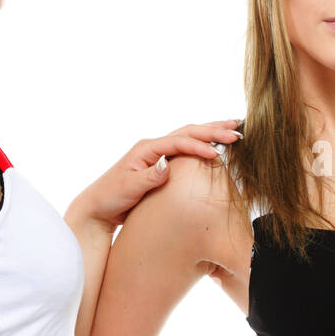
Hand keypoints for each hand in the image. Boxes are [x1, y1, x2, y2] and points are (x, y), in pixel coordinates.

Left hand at [74, 120, 241, 229]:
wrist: (98, 207)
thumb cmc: (110, 197)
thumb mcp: (129, 188)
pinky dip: (202, 143)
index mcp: (146, 148)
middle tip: (236, 131)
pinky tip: (215, 144)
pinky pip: (186, 148)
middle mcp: (153, 147)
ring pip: (189, 136)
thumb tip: (167, 164)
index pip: (179, 142)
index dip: (199, 146)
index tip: (217, 154)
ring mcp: (157, 154)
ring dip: (211, 132)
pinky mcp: (161, 163)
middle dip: (213, 130)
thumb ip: (149, 176)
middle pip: (188, 132)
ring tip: (232, 128)